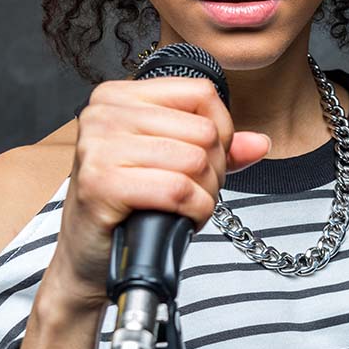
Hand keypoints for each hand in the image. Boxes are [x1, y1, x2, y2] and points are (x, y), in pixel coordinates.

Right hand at [47, 77, 270, 311]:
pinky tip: (181, 218)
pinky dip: (194, 211)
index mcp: (118, 96)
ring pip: (196, 161)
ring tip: (185, 206)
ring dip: (205, 194)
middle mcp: (104, 114)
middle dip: (214, 170)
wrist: (88, 255)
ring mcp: (99, 147)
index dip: (220, 130)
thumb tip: (260, 142)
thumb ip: (217, 147)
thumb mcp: (170, 163)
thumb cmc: (127, 205)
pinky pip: (179, 190)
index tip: (205, 158)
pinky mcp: (101, 183)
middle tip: (192, 192)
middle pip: (203, 130)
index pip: (201, 93)